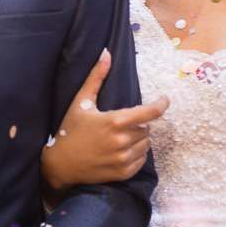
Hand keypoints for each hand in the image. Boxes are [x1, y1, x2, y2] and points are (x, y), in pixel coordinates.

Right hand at [40, 48, 168, 202]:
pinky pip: (142, 160)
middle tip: (120, 124)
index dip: (161, 104)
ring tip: (120, 137)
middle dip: (138, 124)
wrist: (60, 165)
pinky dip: (136, 153)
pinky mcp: (123, 173)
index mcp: (115, 121)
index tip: (165, 99)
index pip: (149, 112)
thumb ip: (96, 77)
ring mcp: (124, 159)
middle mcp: (122, 141)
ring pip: (146, 144)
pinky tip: (121, 150)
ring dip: (138, 138)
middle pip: (146, 128)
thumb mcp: (81, 103)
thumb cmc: (70, 131)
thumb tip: (106, 53)